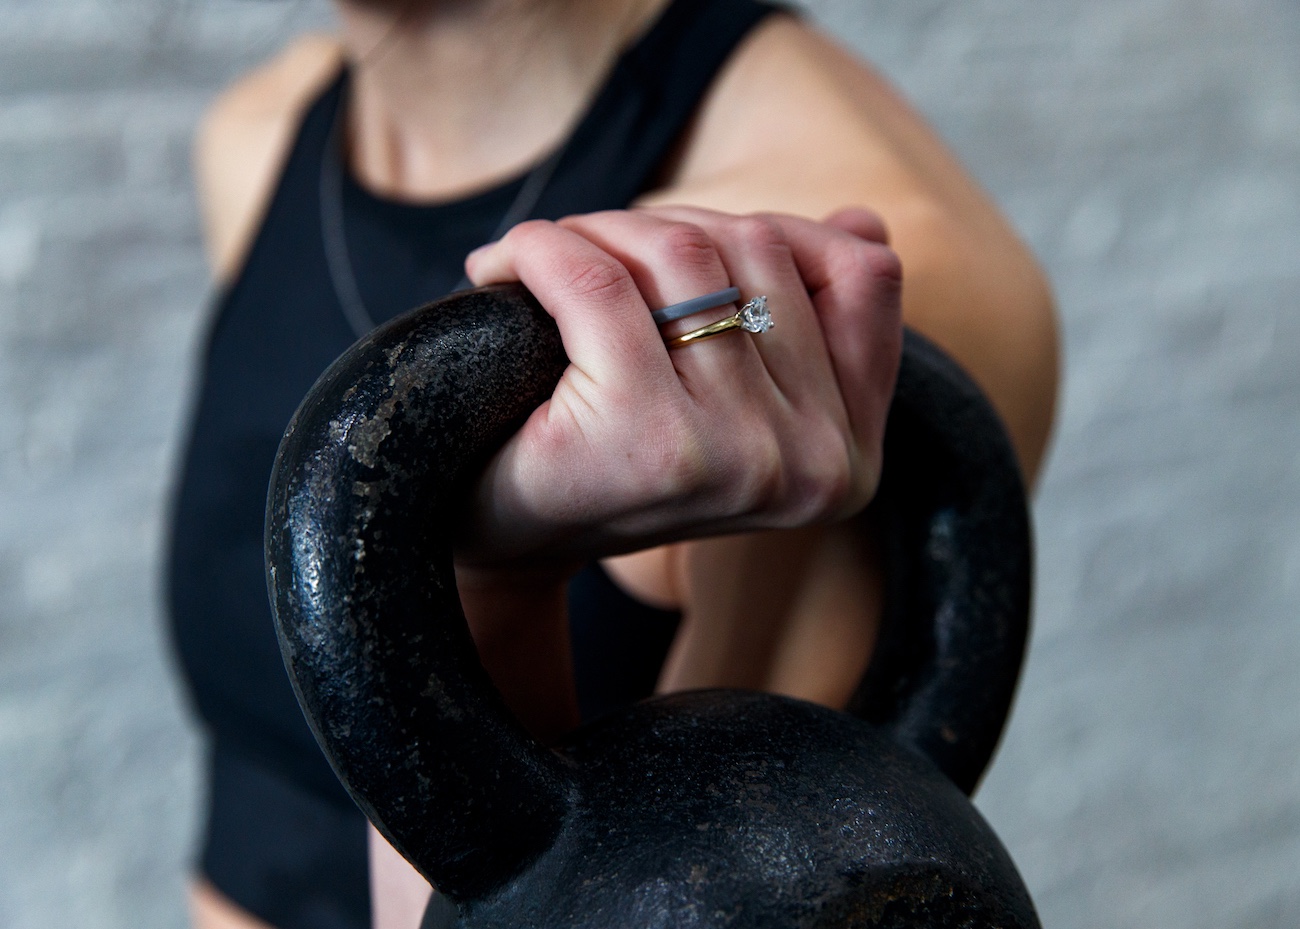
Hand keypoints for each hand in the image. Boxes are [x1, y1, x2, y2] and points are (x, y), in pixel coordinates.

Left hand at [456, 206, 902, 569]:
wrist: (514, 544)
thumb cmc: (619, 460)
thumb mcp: (731, 399)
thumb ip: (806, 318)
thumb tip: (863, 223)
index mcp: (848, 458)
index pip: (862, 280)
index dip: (781, 230)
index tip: (697, 247)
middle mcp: (813, 462)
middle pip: (760, 248)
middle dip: (666, 225)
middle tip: (594, 250)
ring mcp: (738, 452)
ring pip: (681, 252)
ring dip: (599, 232)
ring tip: (550, 261)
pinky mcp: (646, 436)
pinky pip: (596, 283)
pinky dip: (540, 252)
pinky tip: (503, 270)